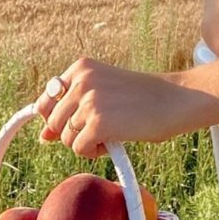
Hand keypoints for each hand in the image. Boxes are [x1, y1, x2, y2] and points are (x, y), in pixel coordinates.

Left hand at [35, 58, 199, 158]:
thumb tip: (43, 136)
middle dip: (73, 131)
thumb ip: (72, 108)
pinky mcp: (97, 123)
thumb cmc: (142, 97)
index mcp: (81, 67)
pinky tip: (114, 141)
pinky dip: (94, 152)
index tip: (75, 123)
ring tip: (112, 132)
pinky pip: (79, 149)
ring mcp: (89, 101)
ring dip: (86, 142)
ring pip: (66, 138)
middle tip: (101, 128)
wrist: (175, 99)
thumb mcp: (104, 92)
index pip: (46, 99)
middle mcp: (81, 80)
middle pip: (53, 122)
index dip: (55, 117)